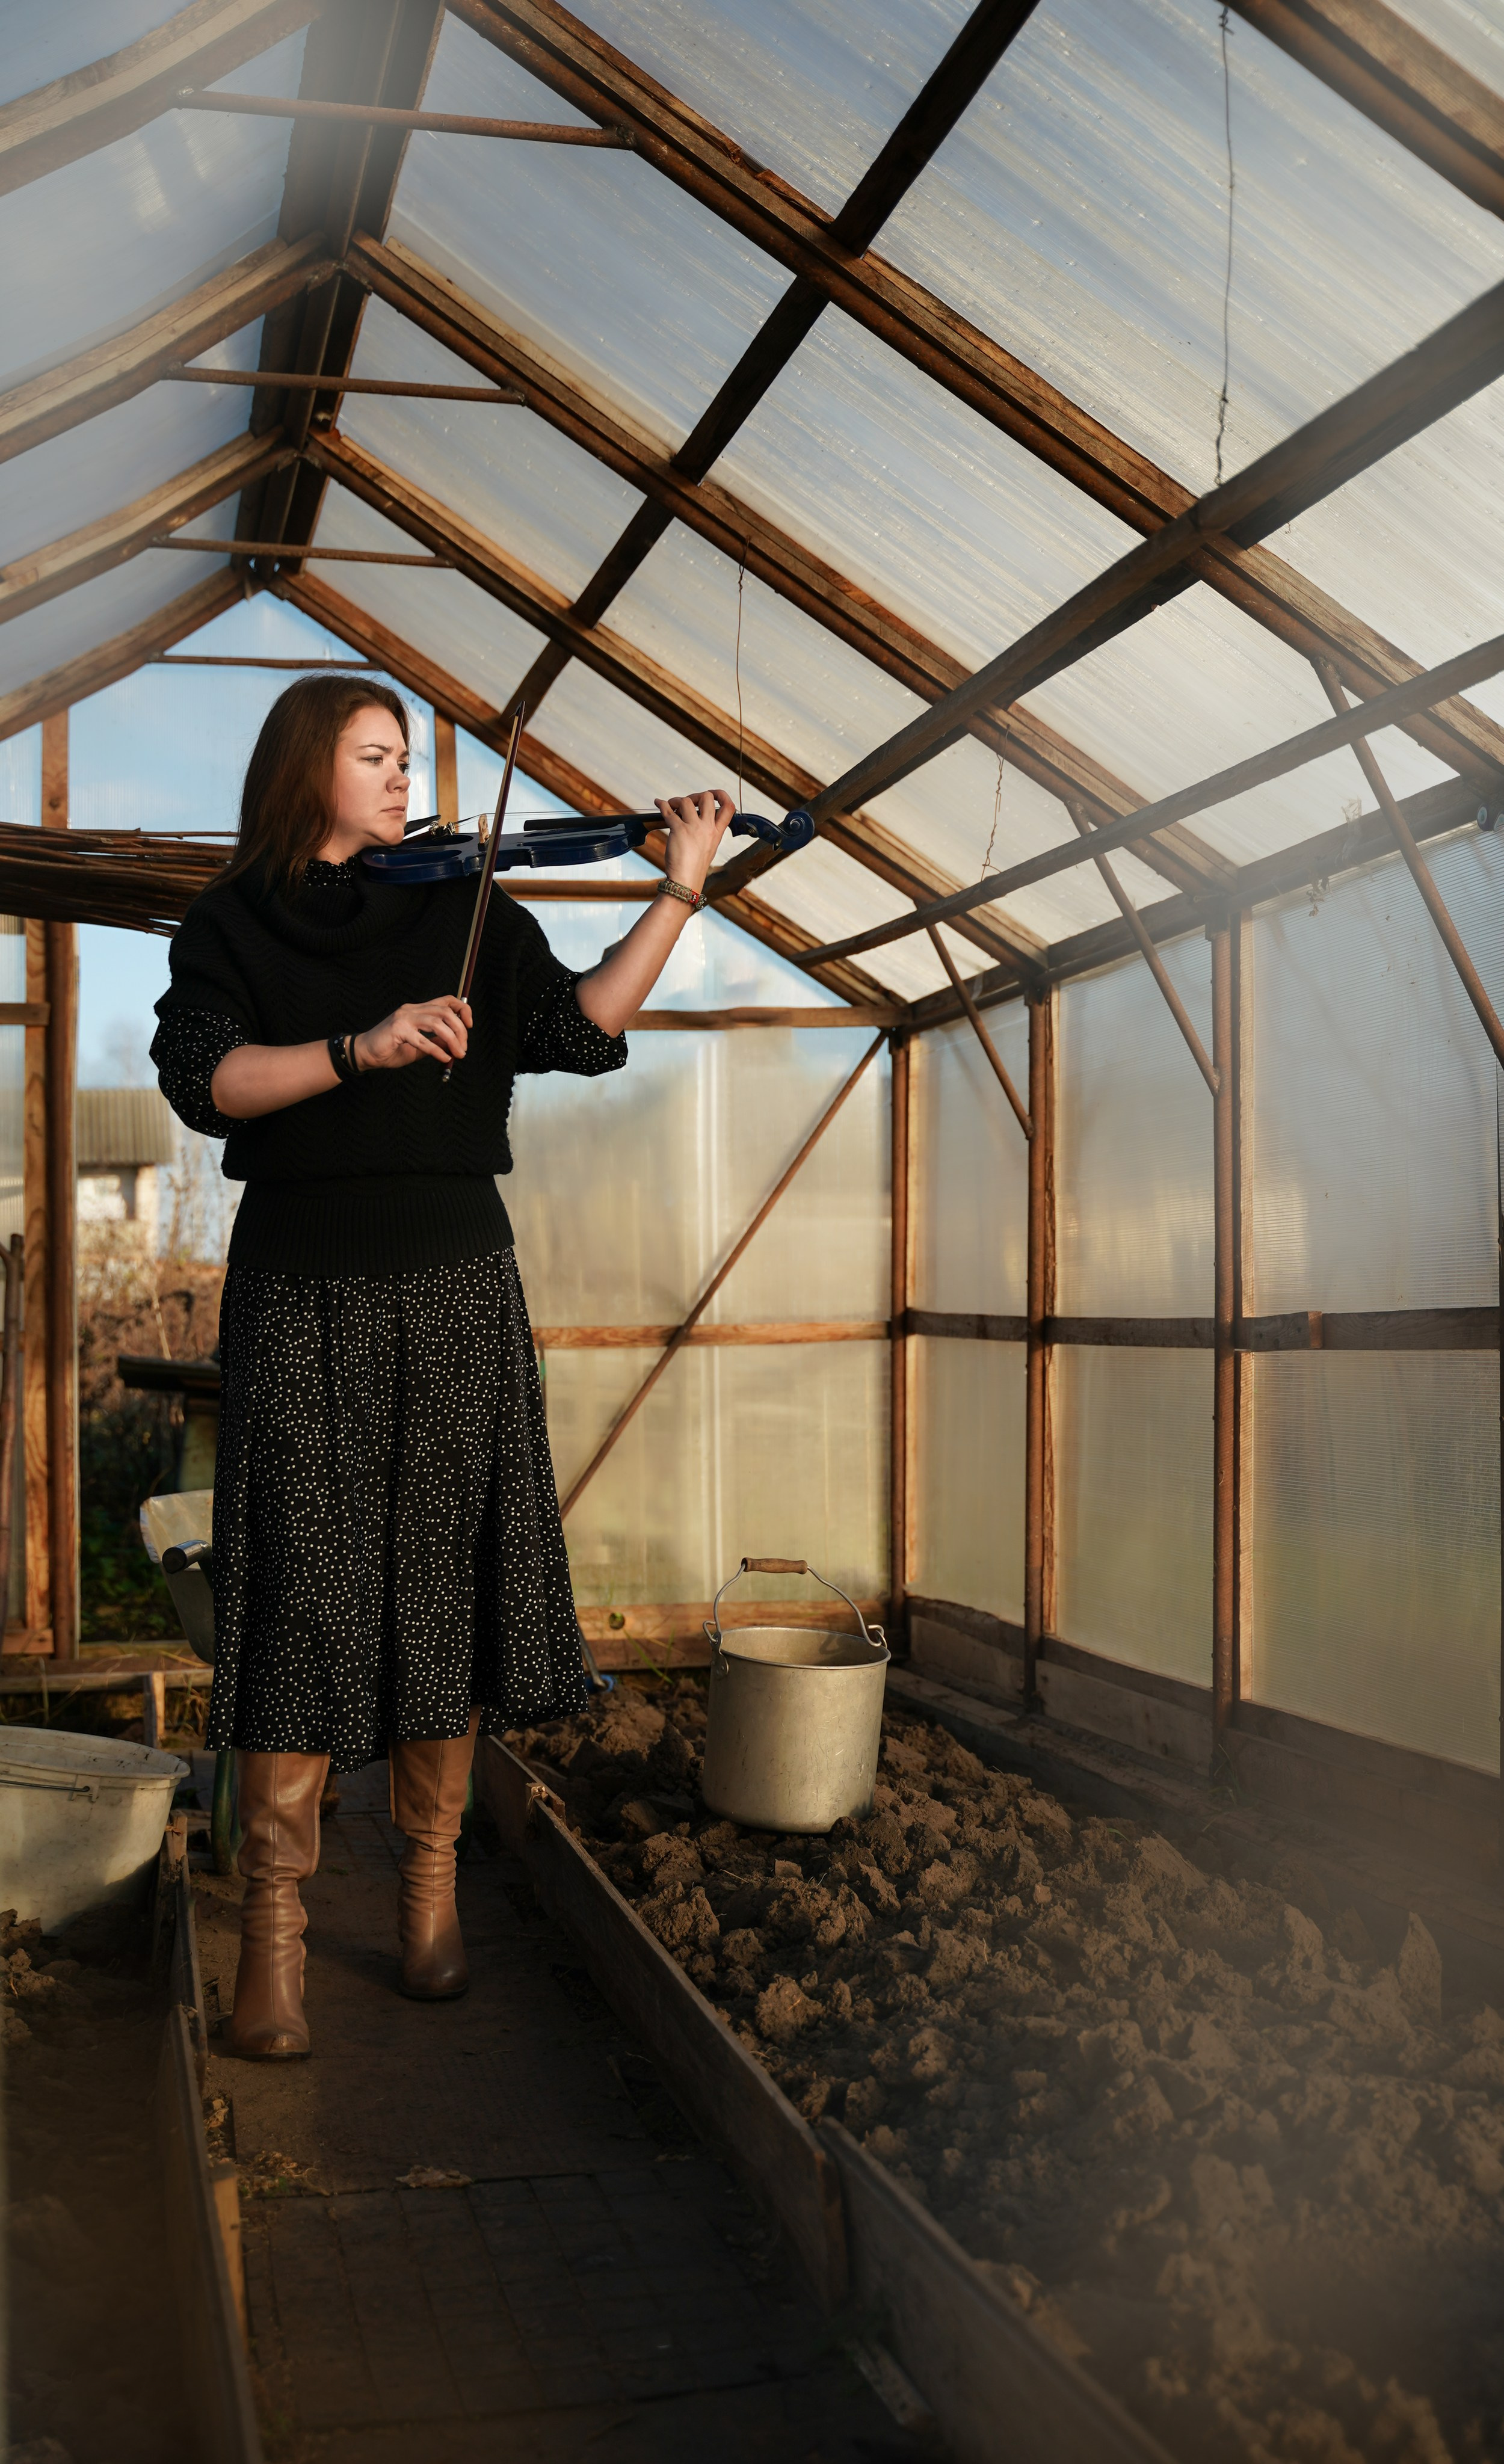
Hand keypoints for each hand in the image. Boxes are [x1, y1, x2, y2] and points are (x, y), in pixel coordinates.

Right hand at [354, 996, 470, 1071]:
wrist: (366, 1053)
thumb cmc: (391, 1049)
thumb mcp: (420, 1046)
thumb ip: (436, 1042)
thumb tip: (456, 1045)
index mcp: (418, 1009)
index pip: (446, 1000)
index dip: (462, 1009)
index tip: (469, 1025)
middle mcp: (412, 1009)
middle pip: (445, 1012)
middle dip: (460, 1030)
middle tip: (464, 1048)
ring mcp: (404, 1018)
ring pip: (437, 1023)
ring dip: (452, 1040)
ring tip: (458, 1054)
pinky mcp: (397, 1030)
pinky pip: (423, 1039)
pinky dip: (437, 1050)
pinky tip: (444, 1058)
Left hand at [653, 787, 735, 892]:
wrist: (686, 881)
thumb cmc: (694, 867)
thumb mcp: (708, 848)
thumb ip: (706, 832)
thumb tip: (695, 817)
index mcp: (717, 833)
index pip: (728, 807)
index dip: (721, 795)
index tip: (712, 794)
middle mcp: (707, 828)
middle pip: (707, 797)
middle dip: (695, 795)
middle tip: (686, 803)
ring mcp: (693, 828)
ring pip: (686, 801)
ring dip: (676, 801)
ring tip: (671, 807)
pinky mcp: (679, 830)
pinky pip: (669, 811)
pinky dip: (662, 804)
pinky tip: (658, 803)